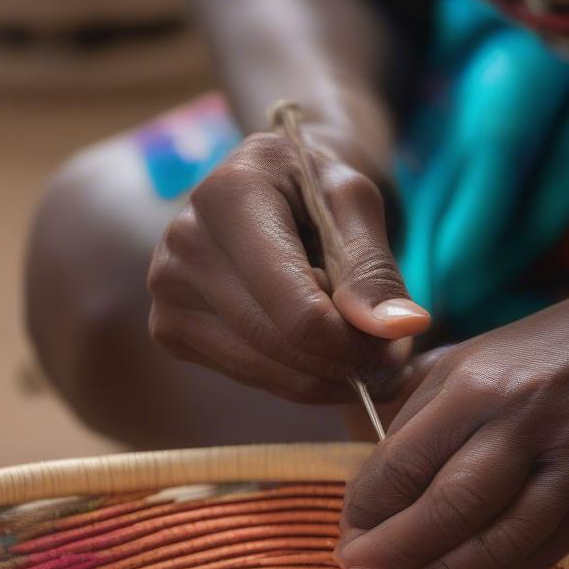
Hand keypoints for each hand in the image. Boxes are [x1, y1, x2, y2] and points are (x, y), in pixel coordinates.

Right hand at [147, 133, 429, 403]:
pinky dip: (296, 375)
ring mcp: (167, 293)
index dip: (359, 344)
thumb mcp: (356, 205)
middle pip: (285, 348)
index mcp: (229, 198)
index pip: (301, 312)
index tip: (398, 342)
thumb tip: (400, 328)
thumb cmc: (318, 189)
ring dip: (329, 376)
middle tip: (390, 354)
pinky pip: (251, 379)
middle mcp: (184, 245)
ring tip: (358, 346)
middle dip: (351, 364)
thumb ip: (375, 269)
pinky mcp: (170, 330)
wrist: (269, 188)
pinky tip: (311, 342)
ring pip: (270, 375)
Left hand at [338, 294, 568, 568]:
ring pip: (496, 545)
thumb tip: (364, 479)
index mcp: (481, 381)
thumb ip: (416, 413)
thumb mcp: (472, 356)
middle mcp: (525, 425)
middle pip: (450, 508)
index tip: (345, 529)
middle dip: (392, 551)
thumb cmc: (543, 352)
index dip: (367, 505)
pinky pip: (536, 556)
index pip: (408, 458)